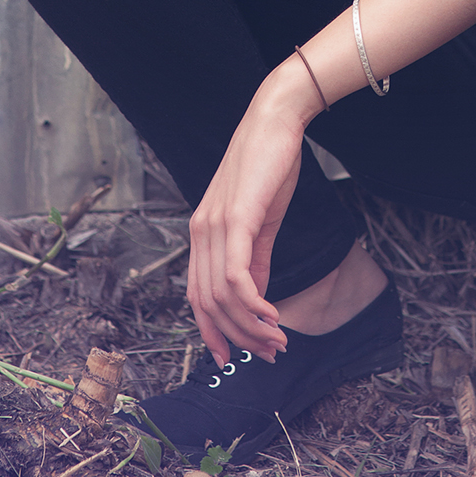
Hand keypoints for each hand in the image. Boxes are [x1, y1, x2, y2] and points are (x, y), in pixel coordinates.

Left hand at [185, 79, 312, 367]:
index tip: (236, 356)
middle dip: (238, 337)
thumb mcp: (260, 220)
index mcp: (203, 233)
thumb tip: (256, 296)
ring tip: (278, 340)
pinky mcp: (236, 219)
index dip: (214, 331)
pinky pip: (236, 275)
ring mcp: (215, 226)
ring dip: (250, 326)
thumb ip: (255, 258)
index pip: (197, 296)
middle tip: (269, 353)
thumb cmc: (270, 165)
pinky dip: (253, 303)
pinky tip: (273, 315)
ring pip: (222, 297)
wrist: (276, 120)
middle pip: (208, 304)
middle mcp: (201, 233)